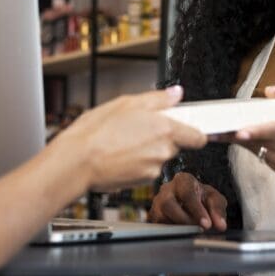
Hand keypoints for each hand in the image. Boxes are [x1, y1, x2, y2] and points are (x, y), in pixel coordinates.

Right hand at [53, 86, 206, 191]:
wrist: (77, 162)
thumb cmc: (96, 132)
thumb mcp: (126, 103)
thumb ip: (158, 99)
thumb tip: (176, 94)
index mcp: (165, 129)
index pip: (198, 136)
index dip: (193, 131)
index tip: (187, 127)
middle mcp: (163, 151)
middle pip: (175, 144)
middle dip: (161, 137)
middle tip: (139, 128)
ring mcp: (153, 168)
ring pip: (158, 156)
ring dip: (147, 150)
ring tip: (123, 141)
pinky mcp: (141, 181)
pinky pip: (146, 168)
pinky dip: (137, 162)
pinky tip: (119, 154)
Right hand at [148, 172, 227, 229]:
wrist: (189, 201)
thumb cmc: (202, 198)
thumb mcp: (214, 199)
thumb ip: (218, 209)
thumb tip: (220, 225)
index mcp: (182, 180)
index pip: (187, 193)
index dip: (197, 210)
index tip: (207, 224)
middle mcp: (166, 190)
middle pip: (169, 204)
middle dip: (184, 220)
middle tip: (199, 230)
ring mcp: (157, 204)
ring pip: (161, 217)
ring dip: (178, 228)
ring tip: (192, 234)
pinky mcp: (153, 218)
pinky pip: (159, 228)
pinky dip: (171, 234)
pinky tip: (183, 237)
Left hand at [231, 82, 274, 193]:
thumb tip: (269, 92)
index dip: (261, 131)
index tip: (241, 130)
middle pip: (265, 142)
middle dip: (240, 134)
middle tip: (217, 127)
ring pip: (260, 150)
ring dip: (241, 140)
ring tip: (222, 130)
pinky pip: (262, 157)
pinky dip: (252, 146)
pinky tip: (244, 137)